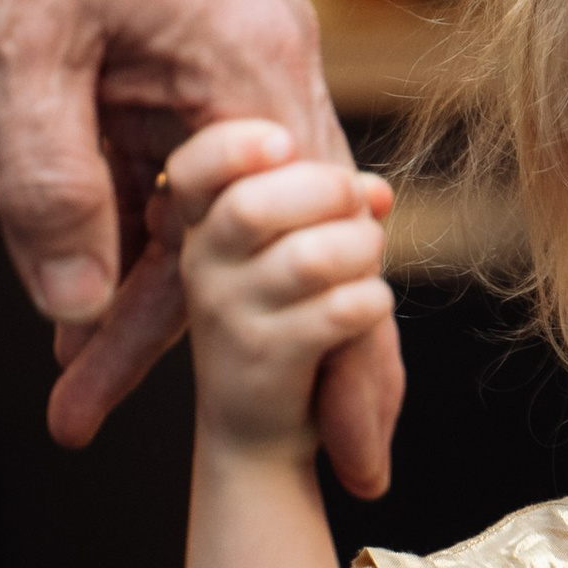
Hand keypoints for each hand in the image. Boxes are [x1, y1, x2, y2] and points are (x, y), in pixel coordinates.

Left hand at [0, 0, 402, 491]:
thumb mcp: (17, 42)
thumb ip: (50, 182)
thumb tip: (78, 309)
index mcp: (253, 76)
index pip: (317, 255)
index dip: (337, 366)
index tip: (345, 458)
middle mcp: (268, 77)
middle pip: (295, 255)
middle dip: (276, 368)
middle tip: (300, 473)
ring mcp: (230, 66)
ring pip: (224, 225)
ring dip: (164, 310)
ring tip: (85, 394)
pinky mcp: (186, 56)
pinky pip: (181, 178)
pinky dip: (142, 241)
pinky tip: (85, 297)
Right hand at [161, 120, 394, 460]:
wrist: (259, 423)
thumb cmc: (290, 315)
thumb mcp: (296, 248)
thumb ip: (331, 207)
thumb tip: (375, 192)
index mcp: (202, 223)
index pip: (192, 169)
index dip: (235, 146)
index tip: (284, 144)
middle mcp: (202, 264)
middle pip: (253, 206)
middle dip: (330, 194)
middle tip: (359, 211)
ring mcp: (228, 315)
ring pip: (310, 259)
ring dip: (361, 250)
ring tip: (368, 263)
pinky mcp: (266, 360)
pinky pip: (341, 311)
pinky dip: (372, 300)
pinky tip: (369, 306)